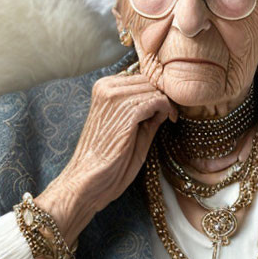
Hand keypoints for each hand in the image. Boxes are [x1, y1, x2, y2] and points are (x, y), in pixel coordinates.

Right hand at [37, 71, 176, 241]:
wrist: (88, 181)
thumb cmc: (107, 159)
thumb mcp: (129, 128)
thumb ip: (145, 110)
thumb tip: (166, 99)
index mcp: (104, 88)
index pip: (141, 77)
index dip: (156, 92)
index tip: (164, 110)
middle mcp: (106, 86)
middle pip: (149, 80)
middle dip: (163, 96)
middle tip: (169, 116)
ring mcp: (114, 96)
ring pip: (155, 89)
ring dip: (165, 104)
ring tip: (165, 121)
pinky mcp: (126, 110)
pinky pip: (157, 100)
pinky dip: (166, 110)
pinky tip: (165, 122)